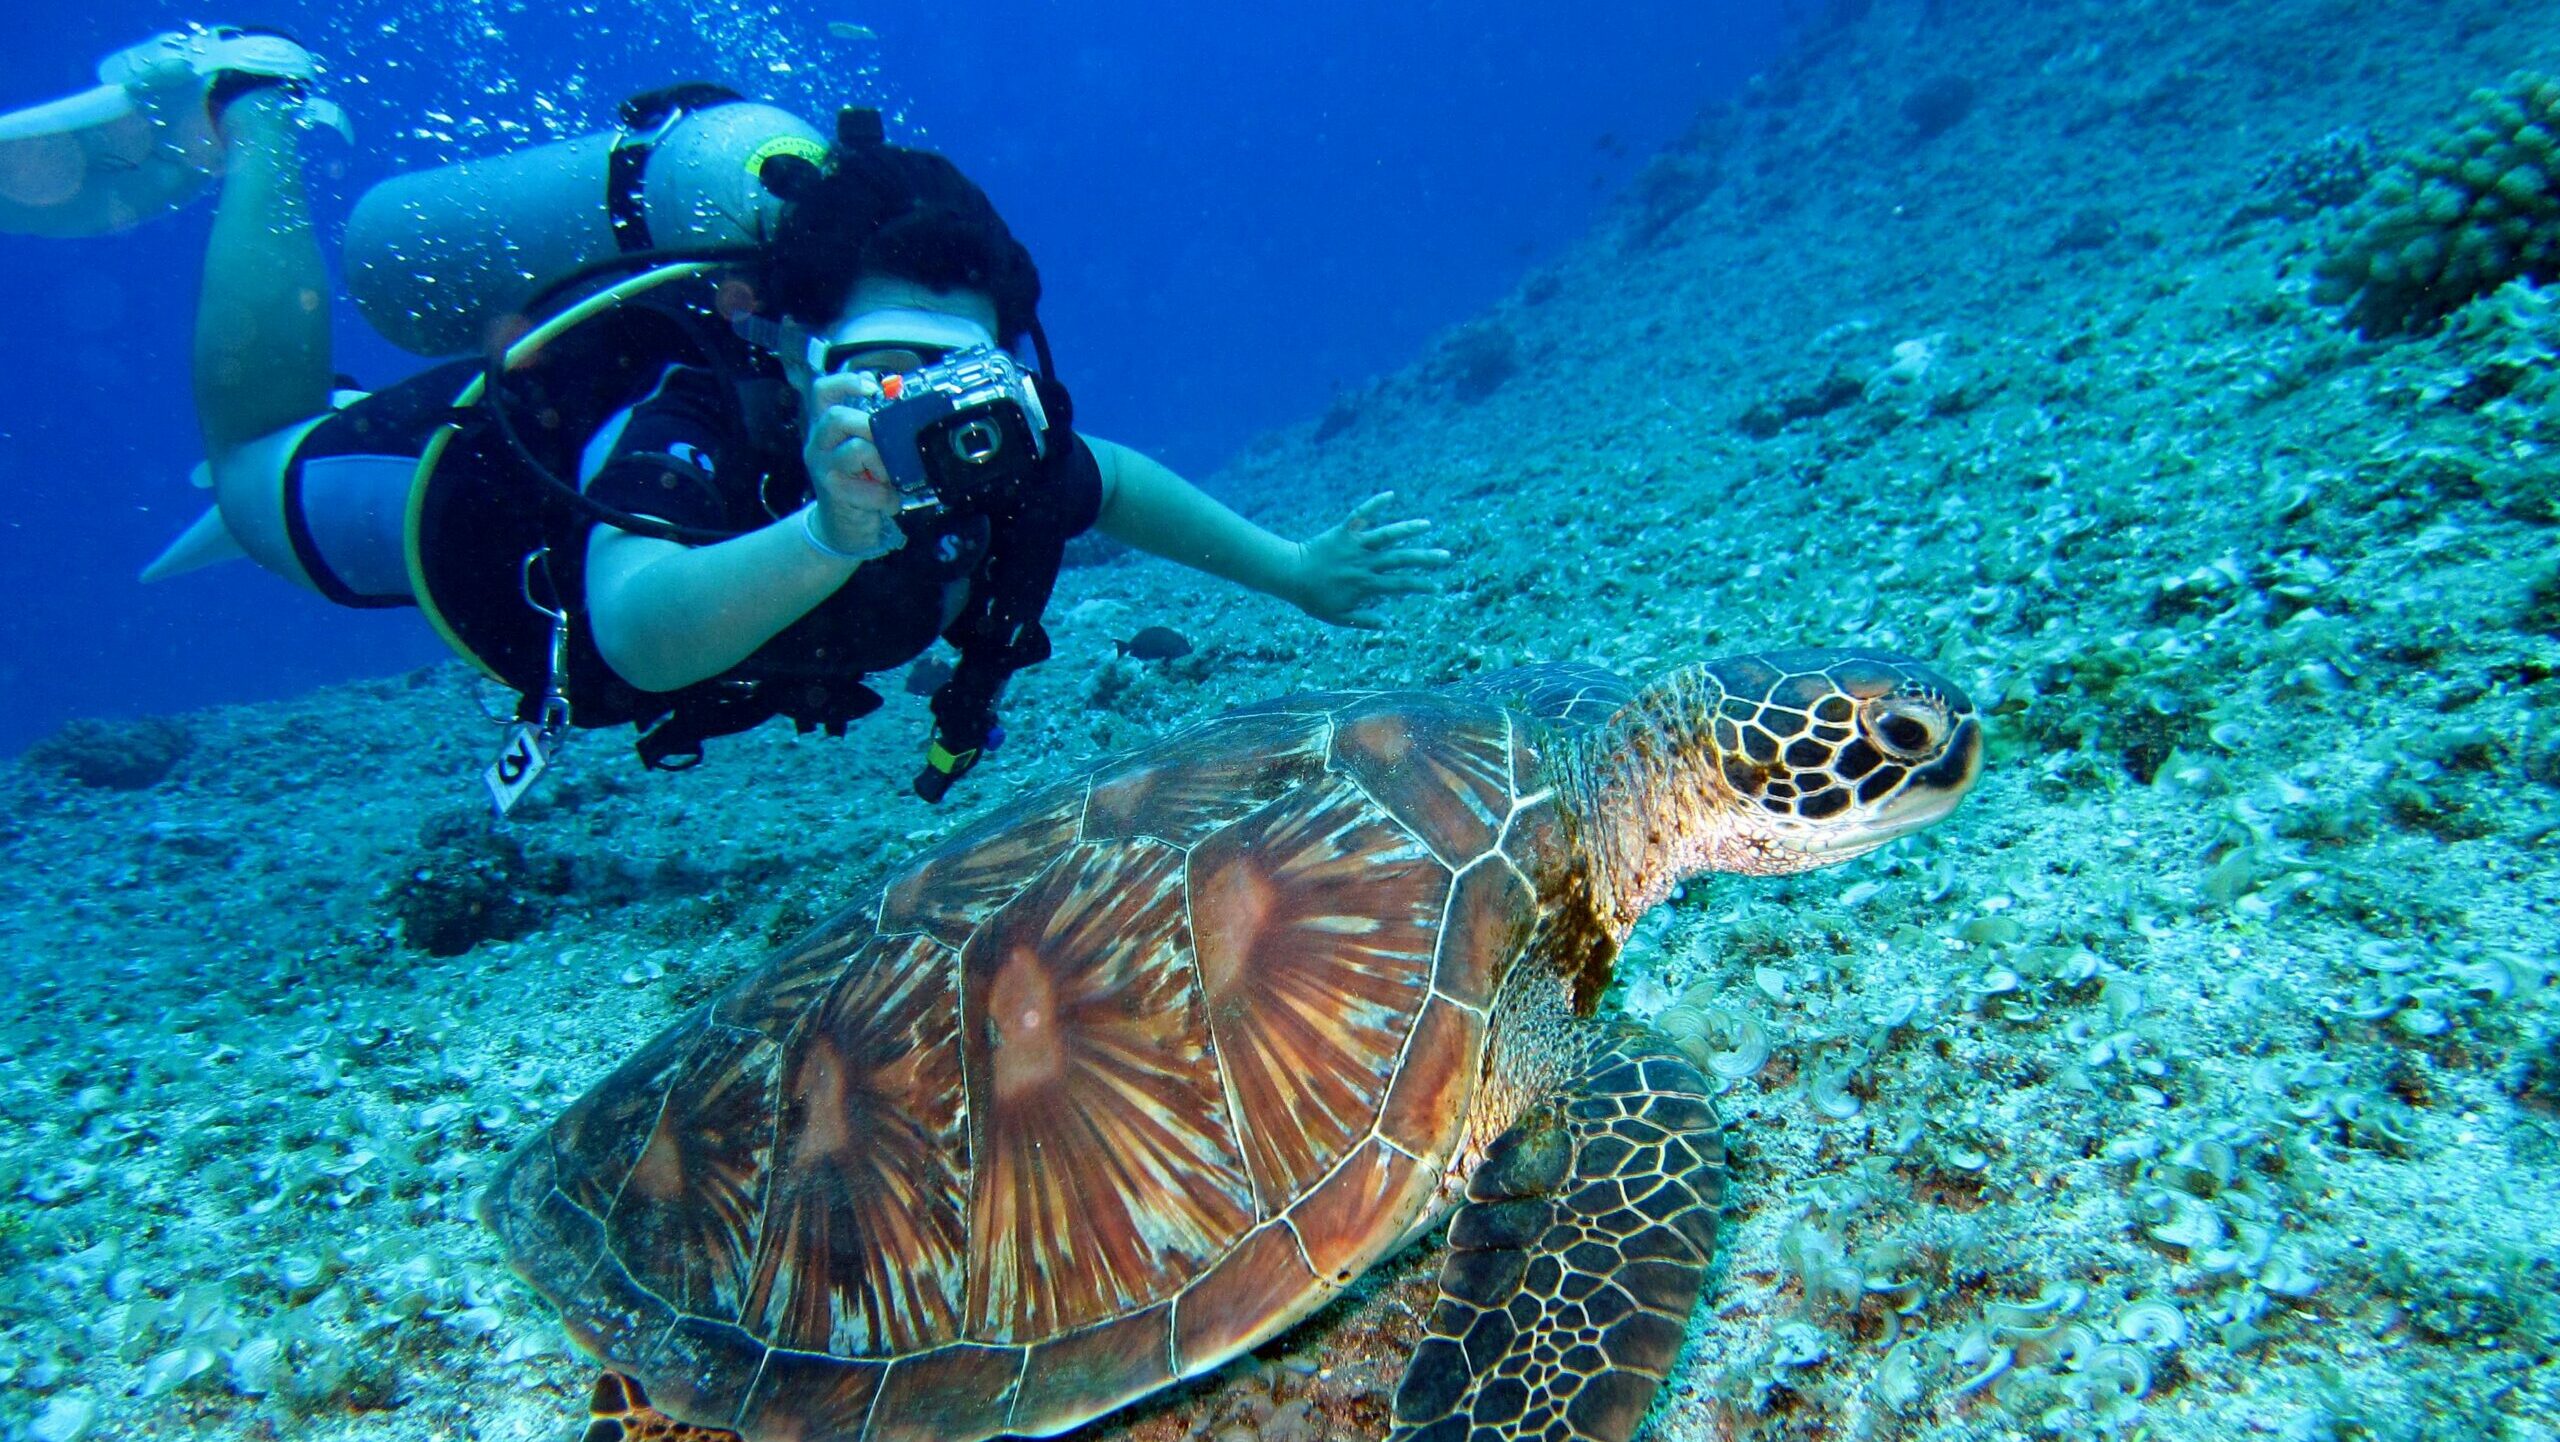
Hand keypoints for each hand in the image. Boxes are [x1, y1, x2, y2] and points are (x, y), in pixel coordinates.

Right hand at [802, 371, 901, 554]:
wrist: (842, 528)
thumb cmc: (859, 485)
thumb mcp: (865, 453)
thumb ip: (876, 432)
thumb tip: (906, 411)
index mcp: (826, 428)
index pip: (823, 392)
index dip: (846, 383)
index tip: (872, 387)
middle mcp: (819, 444)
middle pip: (836, 417)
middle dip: (871, 426)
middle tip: (889, 444)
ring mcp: (824, 469)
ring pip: (856, 450)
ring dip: (884, 464)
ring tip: (889, 478)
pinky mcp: (835, 494)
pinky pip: (870, 488)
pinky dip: (887, 496)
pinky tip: (888, 502)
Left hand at [1290, 491, 1451, 629]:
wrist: (1290, 574)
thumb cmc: (1313, 598)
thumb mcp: (1338, 616)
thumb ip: (1364, 619)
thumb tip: (1389, 624)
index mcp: (1365, 584)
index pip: (1399, 585)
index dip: (1420, 586)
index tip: (1436, 587)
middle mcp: (1364, 563)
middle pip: (1400, 559)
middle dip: (1425, 558)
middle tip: (1445, 556)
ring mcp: (1355, 545)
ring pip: (1386, 535)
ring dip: (1408, 529)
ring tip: (1427, 525)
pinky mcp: (1344, 531)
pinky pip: (1361, 514)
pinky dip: (1375, 504)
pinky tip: (1390, 495)